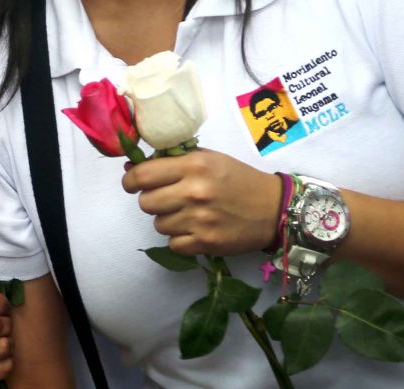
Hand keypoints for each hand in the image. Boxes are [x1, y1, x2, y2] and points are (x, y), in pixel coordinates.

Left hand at [122, 150, 281, 256]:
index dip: (131, 180)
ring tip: (187, 213)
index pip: (142, 175)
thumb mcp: (208, 158)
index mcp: (194, 165)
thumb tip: (130, 169)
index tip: (132, 183)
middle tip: (166, 198)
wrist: (273, 208)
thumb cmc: (237, 179)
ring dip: (167, 220)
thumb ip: (172, 160)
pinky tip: (194, 229)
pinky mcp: (206, 243)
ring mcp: (199, 219)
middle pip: (146, 202)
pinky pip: (172, 244)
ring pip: (158, 224)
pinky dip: (179, 239)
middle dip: (152, 200)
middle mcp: (194, 192)